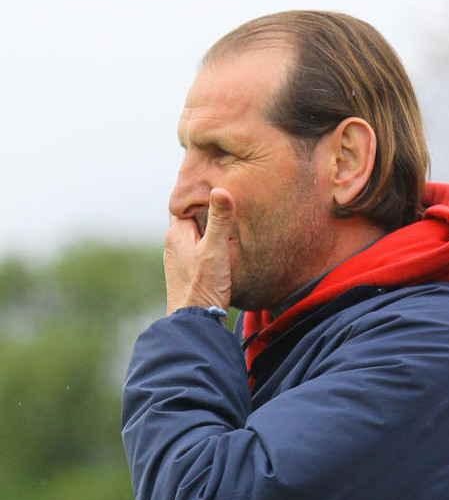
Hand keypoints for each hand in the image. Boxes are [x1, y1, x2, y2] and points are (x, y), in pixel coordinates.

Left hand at [164, 188, 234, 315]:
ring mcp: (177, 260)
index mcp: (177, 233)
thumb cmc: (203, 287)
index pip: (185, 200)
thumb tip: (220, 189)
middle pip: (189, 216)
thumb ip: (220, 220)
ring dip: (206, 227)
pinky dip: (206, 244)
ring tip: (226, 220)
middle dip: (204, 207)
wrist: (193, 323)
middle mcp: (172, 244)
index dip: (199, 189)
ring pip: (192, 234)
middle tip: (224, 195)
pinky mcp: (185, 274)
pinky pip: (196, 249)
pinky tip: (221, 249)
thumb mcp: (216, 250)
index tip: (214, 176)